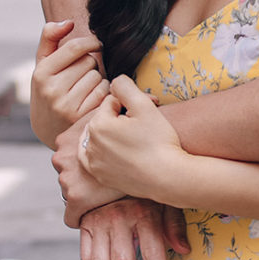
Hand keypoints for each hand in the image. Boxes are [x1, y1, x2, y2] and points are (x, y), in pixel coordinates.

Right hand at [31, 17, 107, 145]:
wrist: (47, 129)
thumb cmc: (48, 88)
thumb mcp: (42, 64)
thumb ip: (50, 38)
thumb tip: (69, 22)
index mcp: (41, 73)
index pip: (74, 47)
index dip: (90, 42)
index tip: (96, 44)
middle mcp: (52, 90)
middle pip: (89, 62)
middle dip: (90, 64)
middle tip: (82, 74)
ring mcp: (67, 106)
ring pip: (98, 77)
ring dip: (97, 78)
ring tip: (85, 87)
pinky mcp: (82, 118)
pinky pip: (104, 93)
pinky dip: (103, 92)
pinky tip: (92, 98)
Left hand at [77, 77, 194, 205]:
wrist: (168, 177)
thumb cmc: (159, 142)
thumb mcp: (144, 105)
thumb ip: (125, 87)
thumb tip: (114, 82)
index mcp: (98, 125)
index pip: (110, 103)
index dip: (130, 105)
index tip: (145, 112)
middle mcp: (91, 144)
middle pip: (104, 121)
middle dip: (119, 119)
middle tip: (143, 125)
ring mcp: (94, 163)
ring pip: (100, 138)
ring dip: (111, 135)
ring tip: (132, 138)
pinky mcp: (101, 176)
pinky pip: (94, 159)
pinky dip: (102, 152)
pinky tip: (115, 151)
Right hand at [77, 197, 190, 259]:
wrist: (114, 171)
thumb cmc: (147, 191)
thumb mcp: (166, 201)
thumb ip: (174, 225)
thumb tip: (183, 250)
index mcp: (142, 212)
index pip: (151, 252)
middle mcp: (118, 218)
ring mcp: (98, 222)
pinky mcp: (85, 226)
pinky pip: (88, 258)